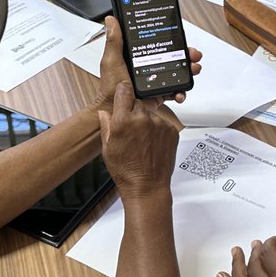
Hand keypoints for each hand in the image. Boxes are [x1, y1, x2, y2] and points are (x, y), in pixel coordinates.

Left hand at [92, 18, 202, 110]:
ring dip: (188, 71)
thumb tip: (111, 20)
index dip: (173, 41)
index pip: (160, 45)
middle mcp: (149, 67)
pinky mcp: (159, 94)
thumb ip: (114, 41)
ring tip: (192, 70)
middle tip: (193, 55)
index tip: (182, 39)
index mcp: (139, 57)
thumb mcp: (112, 61)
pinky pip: (175, 91)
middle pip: (173, 57)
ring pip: (178, 73)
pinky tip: (179, 92)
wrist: (114, 111)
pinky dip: (181, 92)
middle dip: (187, 55)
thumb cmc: (110, 87)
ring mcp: (155, 81)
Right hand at [97, 81, 179, 199]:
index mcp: (123, 120)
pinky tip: (152, 144)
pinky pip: (162, 124)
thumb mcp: (108, 148)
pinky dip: (157, 130)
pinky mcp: (171, 131)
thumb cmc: (127, 171)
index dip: (122, 91)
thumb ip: (106, 125)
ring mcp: (159, 124)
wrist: (147, 186)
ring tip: (142, 141)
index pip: (124, 90)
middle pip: (138, 103)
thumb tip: (104, 113)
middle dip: (133, 112)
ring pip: (151, 114)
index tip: (122, 92)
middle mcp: (142, 119)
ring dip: (146, 122)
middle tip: (131, 129)